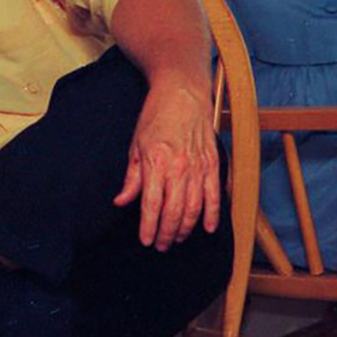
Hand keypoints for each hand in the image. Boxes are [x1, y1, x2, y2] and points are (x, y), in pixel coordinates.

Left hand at [113, 84, 220, 250]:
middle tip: (161, 245)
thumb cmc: (156, 116)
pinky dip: (212, 214)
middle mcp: (178, 167)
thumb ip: (131, 178)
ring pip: (194, 208)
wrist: (182, 92)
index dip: (148, 227)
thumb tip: (121, 201)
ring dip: (186, 228)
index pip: (151, 205)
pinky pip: (215, 196)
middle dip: (166, 234)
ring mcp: (198, 166)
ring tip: (177, 238)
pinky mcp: (212, 163)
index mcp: (155, 162)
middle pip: (174, 212)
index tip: (146, 240)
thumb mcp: (136, 145)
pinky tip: (206, 228)